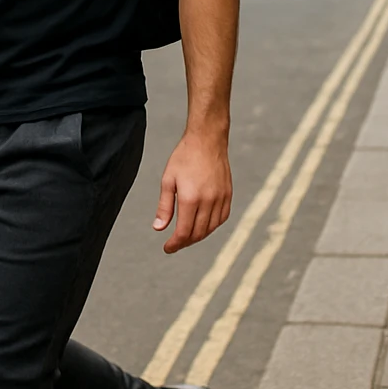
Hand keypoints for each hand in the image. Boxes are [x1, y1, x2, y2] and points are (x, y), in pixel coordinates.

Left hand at [153, 132, 232, 253]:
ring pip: (211, 228)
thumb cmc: (184, 157)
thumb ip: (164, 207)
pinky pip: (222, 218)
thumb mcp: (168, 180)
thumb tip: (159, 228)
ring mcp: (221, 198)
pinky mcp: (228, 195)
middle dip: (185, 242)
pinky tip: (203, 225)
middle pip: (198, 234)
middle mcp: (208, 201)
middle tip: (175, 244)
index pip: (184, 232)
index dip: (175, 244)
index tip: (167, 248)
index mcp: (190, 198)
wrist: (207, 140)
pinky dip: (212, 226)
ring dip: (198, 236)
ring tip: (186, 236)